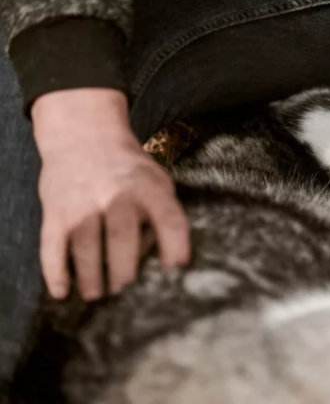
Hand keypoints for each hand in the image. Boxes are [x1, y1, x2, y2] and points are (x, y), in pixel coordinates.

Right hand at [32, 88, 189, 300]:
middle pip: (122, 239)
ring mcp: (82, 203)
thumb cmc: (130, 170)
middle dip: (125, 272)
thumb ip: (163, 216)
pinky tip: (62, 293)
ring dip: (92, 278)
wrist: (84, 135)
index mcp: (149, 189)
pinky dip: (56, 273)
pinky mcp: (55, 211)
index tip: (176, 268)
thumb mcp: (157, 182)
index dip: (175, 244)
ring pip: (86, 248)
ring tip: (98, 295)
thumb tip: (161, 262)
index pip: (168, 218)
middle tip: (126, 290)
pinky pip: (53, 246)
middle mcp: (116, 195)